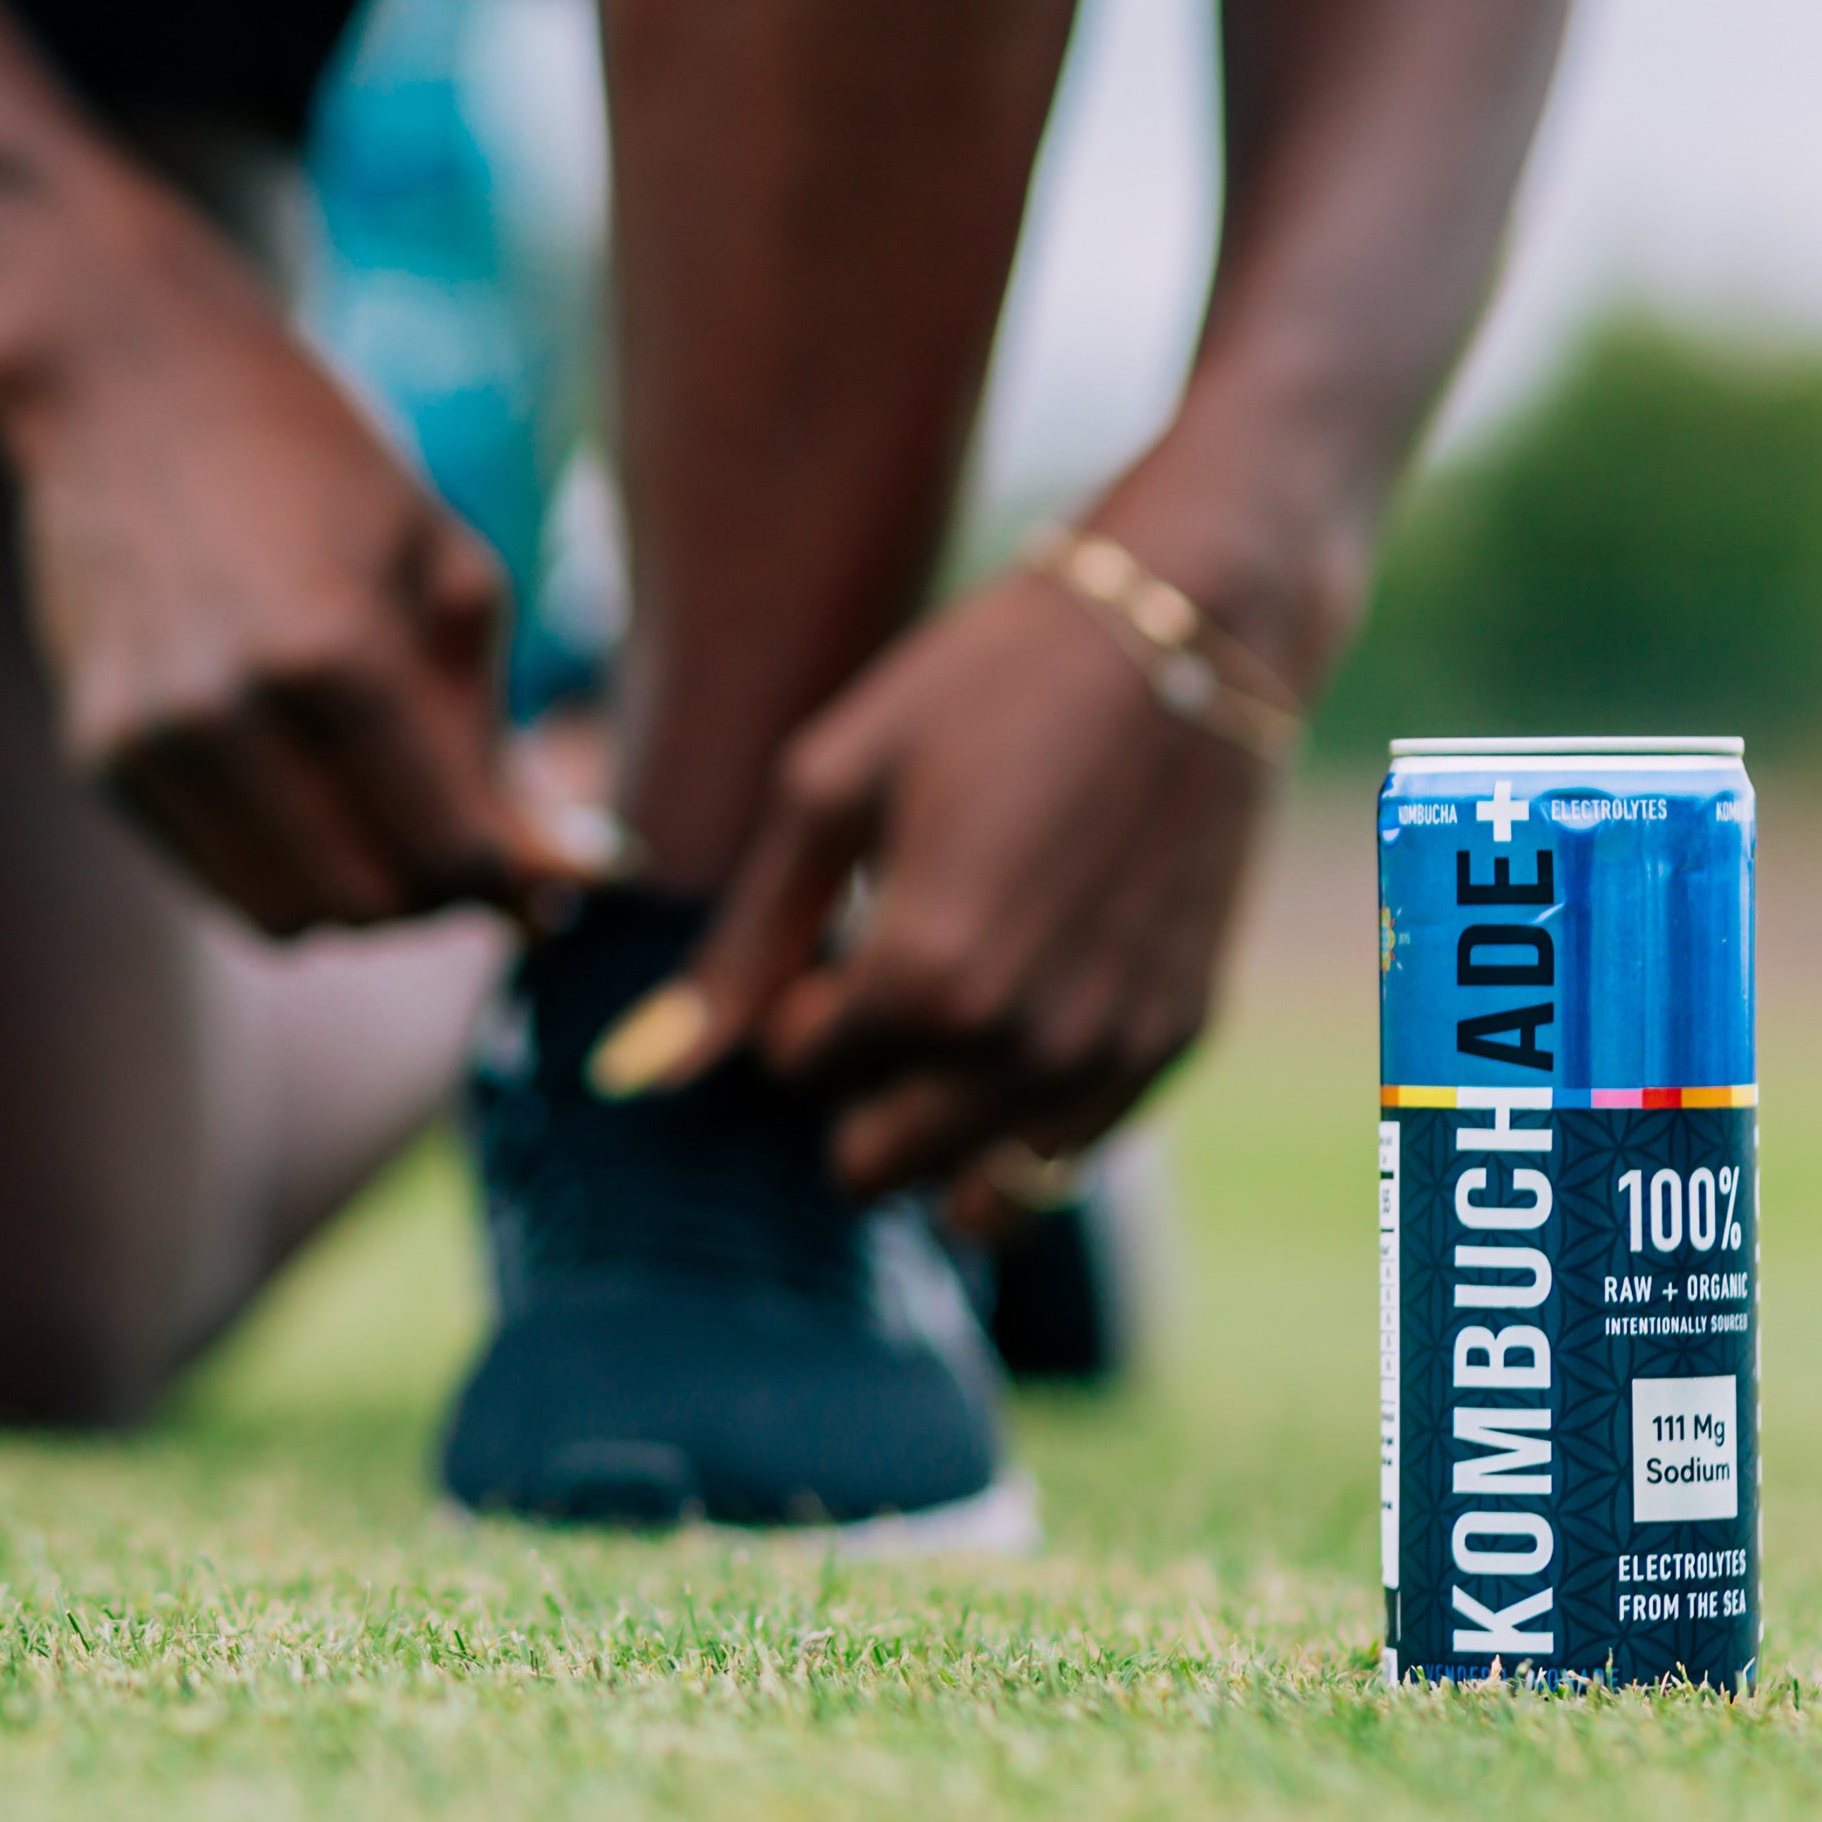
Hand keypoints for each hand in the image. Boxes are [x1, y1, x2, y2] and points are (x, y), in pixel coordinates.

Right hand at [0, 217, 572, 938]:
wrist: (133, 385)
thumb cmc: (321, 464)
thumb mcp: (448, 568)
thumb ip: (494, 737)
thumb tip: (556, 881)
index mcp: (333, 649)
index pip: (452, 850)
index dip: (522, 880)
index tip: (557, 873)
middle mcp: (226, 711)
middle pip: (372, 906)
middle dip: (441, 892)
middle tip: (473, 837)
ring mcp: (147, 741)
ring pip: (286, 918)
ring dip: (359, 892)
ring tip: (391, 810)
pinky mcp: (98, 754)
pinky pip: (215, 878)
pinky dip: (280, 861)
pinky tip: (306, 782)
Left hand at [667, 547, 1280, 1199]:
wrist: (1185, 632)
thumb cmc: (985, 685)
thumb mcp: (830, 788)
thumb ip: (741, 949)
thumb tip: (635, 1078)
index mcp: (920, 981)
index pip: (794, 1070)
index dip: (796, 997)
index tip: (840, 915)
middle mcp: (1020, 1045)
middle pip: (870, 1159)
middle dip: (855, 1084)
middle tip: (885, 973)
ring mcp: (1109, 1056)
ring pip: (973, 1189)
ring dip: (936, 1117)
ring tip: (954, 998)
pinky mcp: (1176, 1041)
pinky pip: (1066, 1155)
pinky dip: (1022, 1117)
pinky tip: (1024, 1010)